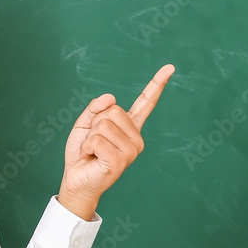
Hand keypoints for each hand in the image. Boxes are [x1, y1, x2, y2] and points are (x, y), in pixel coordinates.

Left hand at [58, 64, 174, 219]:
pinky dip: (87, 147)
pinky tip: (91, 158)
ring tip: (92, 151)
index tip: (170, 68)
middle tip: (93, 141)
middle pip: (114, 110)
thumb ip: (96, 108)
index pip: (146, 103)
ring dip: (89, 137)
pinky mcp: (121, 162)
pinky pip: (97, 140)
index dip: (157, 84)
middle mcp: (136, 138)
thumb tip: (111, 98)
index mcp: (130, 126)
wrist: (76, 180)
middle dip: (95, 123)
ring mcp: (131, 151)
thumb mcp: (85, 124)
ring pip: (103, 125)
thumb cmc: (83, 152)